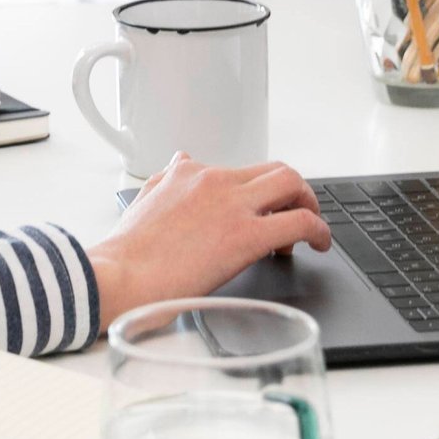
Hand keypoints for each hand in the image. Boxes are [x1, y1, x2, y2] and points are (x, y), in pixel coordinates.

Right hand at [84, 155, 331, 329]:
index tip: (258, 213)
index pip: (239, 170)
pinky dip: (319, 231)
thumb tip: (179, 161)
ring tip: (311, 230)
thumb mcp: (144, 200)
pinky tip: (319, 245)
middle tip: (295, 215)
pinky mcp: (248, 235)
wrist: (119, 276)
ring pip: (292, 183)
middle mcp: (214, 180)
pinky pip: (301, 222)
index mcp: (188, 173)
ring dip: (309, 204)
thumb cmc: (126, 253)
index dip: (257, 193)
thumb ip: (167, 179)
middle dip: (293, 191)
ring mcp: (233, 205)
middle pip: (274, 169)